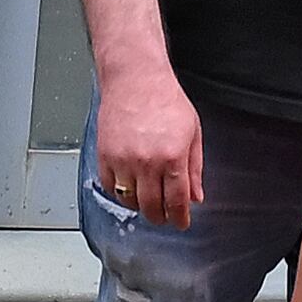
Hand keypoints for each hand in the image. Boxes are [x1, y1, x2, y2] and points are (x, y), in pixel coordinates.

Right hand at [95, 70, 205, 231]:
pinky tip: (129, 186)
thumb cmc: (164, 99)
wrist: (135, 78)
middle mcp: (146, 162)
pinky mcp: (105, 156)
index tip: (181, 222)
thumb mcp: (192, 132)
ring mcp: (123, 160)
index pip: (176, 202)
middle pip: (152, 208)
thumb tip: (196, 196)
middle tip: (165, 215)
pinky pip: (110, 187)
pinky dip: (120, 193)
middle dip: (161, 217)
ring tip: (147, 199)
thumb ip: (194, 168)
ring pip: (129, 202)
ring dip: (140, 206)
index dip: (180, 218)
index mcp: (172, 157)